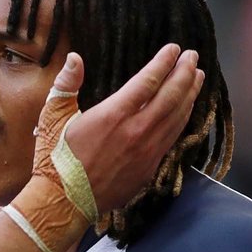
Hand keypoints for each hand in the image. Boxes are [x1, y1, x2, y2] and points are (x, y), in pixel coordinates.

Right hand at [56, 46, 202, 213]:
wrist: (64, 202)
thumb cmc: (56, 160)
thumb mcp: (53, 118)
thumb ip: (66, 85)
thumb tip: (75, 58)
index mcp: (113, 115)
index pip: (148, 81)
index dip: (164, 62)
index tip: (175, 49)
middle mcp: (135, 131)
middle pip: (170, 97)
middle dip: (185, 74)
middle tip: (194, 57)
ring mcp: (146, 152)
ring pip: (176, 118)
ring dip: (189, 95)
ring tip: (198, 78)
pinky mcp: (149, 168)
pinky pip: (172, 138)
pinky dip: (182, 120)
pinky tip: (186, 110)